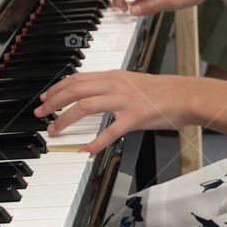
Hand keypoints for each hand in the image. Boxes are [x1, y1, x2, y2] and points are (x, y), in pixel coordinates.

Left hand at [36, 70, 190, 155]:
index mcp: (113, 76)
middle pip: (75, 90)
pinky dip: (95, 142)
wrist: (186, 95)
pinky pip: (110, 131)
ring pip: (85, 106)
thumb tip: (93, 96)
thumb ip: (112, 88)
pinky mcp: (135, 117)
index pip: (77, 78)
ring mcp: (124, 100)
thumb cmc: (162, 92)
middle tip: (40, 114)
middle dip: (53, 103)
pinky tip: (86, 151)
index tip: (45, 98)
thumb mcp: (132, 82)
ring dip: (65, 120)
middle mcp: (115, 85)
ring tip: (54, 131)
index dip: (57, 88)